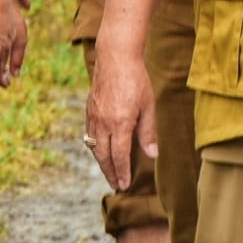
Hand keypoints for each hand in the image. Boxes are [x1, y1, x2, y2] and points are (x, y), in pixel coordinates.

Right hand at [85, 46, 157, 190]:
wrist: (115, 57)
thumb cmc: (136, 79)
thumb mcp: (148, 106)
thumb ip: (148, 132)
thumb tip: (152, 154)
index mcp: (120, 123)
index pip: (119, 156)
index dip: (122, 172)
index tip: (124, 184)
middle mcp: (103, 123)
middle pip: (104, 156)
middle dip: (110, 172)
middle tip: (116, 185)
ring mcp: (94, 116)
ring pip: (94, 147)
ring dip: (101, 162)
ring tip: (109, 171)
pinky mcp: (89, 110)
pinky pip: (89, 135)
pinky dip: (95, 147)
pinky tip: (101, 150)